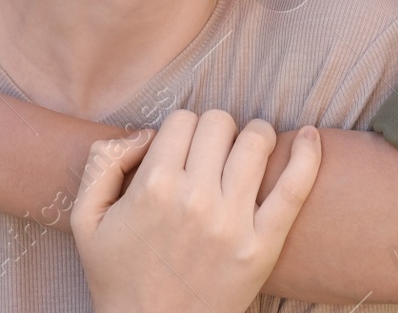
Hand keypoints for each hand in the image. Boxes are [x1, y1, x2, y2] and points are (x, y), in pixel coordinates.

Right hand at [73, 110, 320, 312]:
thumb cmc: (119, 277)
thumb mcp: (86, 220)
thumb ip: (103, 162)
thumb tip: (144, 131)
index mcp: (152, 188)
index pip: (183, 120)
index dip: (182, 130)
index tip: (182, 151)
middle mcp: (194, 199)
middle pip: (220, 123)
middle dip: (215, 131)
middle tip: (213, 154)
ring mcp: (232, 222)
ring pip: (256, 141)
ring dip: (254, 136)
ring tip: (248, 151)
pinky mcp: (262, 246)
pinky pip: (294, 187)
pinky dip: (308, 154)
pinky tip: (310, 137)